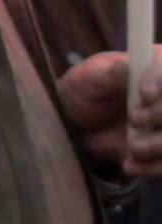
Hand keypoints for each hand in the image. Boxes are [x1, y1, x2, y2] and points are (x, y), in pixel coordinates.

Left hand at [59, 46, 161, 175]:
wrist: (76, 122)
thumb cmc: (85, 89)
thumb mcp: (92, 77)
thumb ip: (113, 73)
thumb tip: (130, 65)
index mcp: (158, 67)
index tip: (144, 94)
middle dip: (161, 115)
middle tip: (134, 119)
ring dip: (160, 145)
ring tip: (133, 148)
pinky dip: (154, 166)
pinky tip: (130, 164)